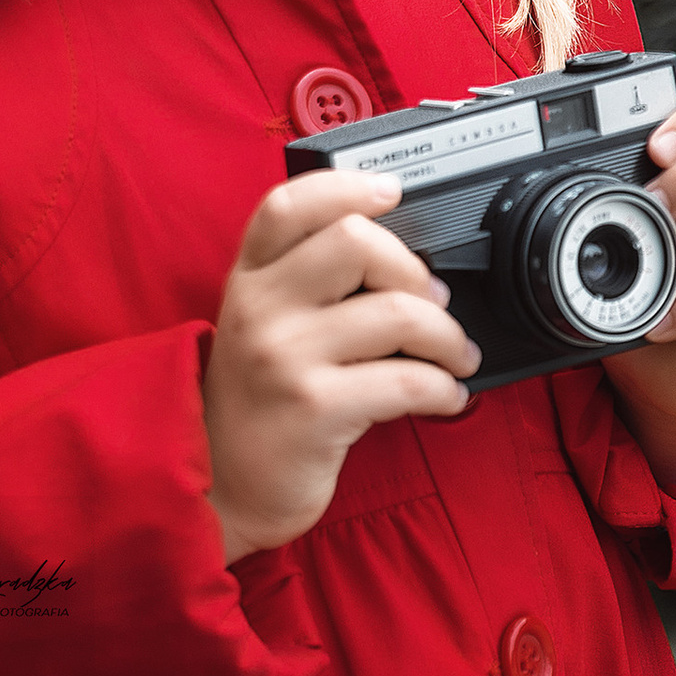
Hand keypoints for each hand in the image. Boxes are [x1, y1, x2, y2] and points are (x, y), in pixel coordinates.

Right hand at [206, 169, 479, 561]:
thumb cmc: (259, 404)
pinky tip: (446, 396)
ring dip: (448, 335)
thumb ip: (305, 282)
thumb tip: (399, 256)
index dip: (347, 186)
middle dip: (415, 270)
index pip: (289, 205)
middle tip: (433, 302)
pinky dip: (445, 387)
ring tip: (453, 355)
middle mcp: (261, 308)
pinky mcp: (315, 408)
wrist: (223, 489)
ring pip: (398, 312)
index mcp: (249, 278)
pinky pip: (407, 380)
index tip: (391, 192)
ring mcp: (285, 357)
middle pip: (356, 241)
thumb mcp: (260, 326)